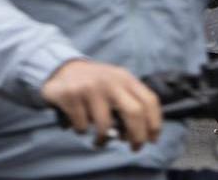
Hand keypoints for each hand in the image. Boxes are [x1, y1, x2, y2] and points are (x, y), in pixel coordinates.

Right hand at [41, 58, 161, 149]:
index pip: (149, 100)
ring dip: (103, 139)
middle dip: (137, 136)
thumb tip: (138, 135)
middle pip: (134, 113)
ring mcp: (90, 87)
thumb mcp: (116, 86)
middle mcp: (110, 81)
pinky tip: (78, 123)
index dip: (155, 123)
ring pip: (105, 125)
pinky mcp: (71, 95)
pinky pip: (81, 126)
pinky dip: (81, 130)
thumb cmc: (95, 85)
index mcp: (125, 78)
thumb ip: (128, 103)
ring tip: (99, 140)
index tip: (152, 139)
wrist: (62, 68)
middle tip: (134, 148)